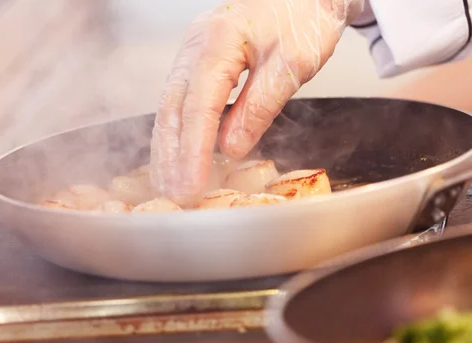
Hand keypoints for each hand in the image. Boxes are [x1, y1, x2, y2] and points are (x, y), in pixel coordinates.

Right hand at [150, 0, 363, 205]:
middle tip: (174, 195)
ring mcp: (191, 52)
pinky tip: (176, 154)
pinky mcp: (197, 62)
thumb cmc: (304, 18)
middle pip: (172, 108)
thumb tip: (230, 147)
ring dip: (167, 147)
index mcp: (218, 41)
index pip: (199, 107)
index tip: (193, 184)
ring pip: (169, 106)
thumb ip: (261, 105)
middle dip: (171, 156)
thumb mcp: (292, 63)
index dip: (194, 150)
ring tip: (167, 183)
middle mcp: (194, 46)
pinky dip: (177, 132)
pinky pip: (179, 101)